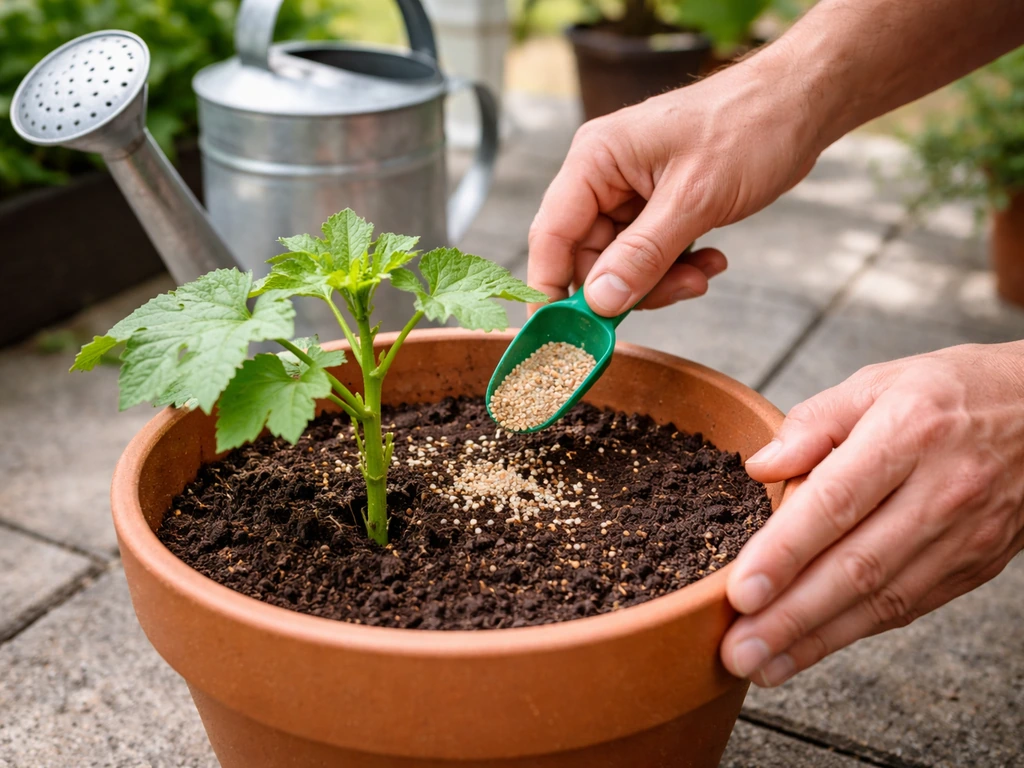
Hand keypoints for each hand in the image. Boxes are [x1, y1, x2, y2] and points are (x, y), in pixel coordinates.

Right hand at [527, 54, 822, 315]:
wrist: (800, 103)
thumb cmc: (750, 126)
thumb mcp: (694, 199)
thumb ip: (642, 255)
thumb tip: (599, 302)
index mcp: (595, 160)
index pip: (552, 235)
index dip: (551, 288)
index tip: (562, 335)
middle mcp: (603, 176)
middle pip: (588, 258)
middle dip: (631, 286)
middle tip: (681, 290)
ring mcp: (629, 193)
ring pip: (622, 264)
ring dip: (663, 279)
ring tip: (704, 271)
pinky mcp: (656, 206)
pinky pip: (650, 255)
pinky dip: (679, 267)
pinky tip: (712, 259)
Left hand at [721, 342, 1023, 686]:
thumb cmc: (952, 392)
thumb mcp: (880, 380)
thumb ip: (814, 422)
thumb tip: (760, 467)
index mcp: (909, 433)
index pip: (836, 501)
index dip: (786, 551)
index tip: (741, 590)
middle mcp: (940, 491)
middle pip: (857, 566)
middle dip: (791, 617)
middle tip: (738, 652)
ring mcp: (964, 535)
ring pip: (882, 600)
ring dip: (816, 639)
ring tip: (761, 666)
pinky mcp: (974, 566)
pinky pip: (907, 607)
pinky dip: (854, 633)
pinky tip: (809, 651)